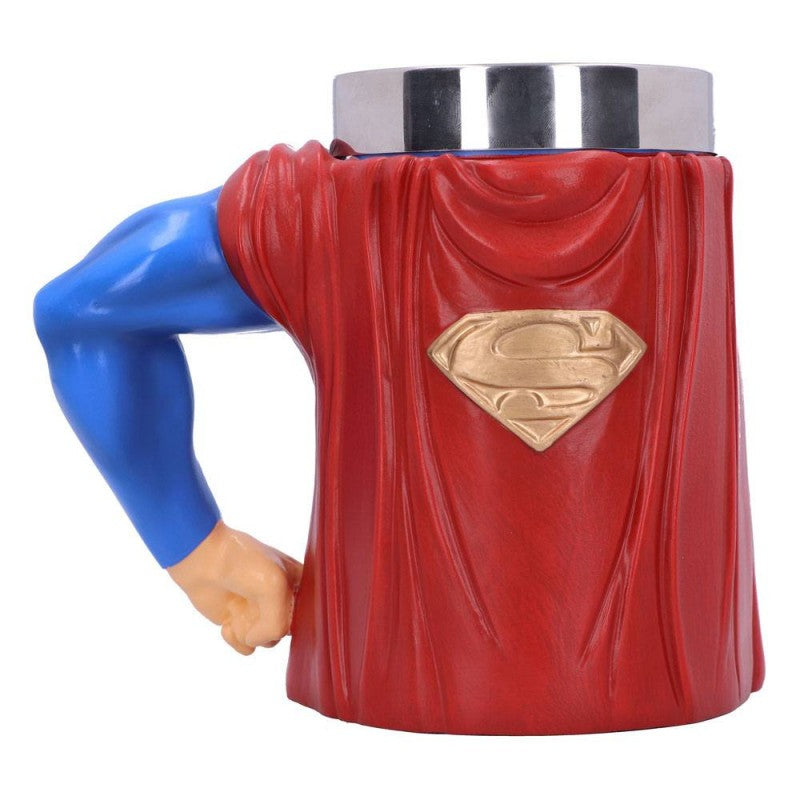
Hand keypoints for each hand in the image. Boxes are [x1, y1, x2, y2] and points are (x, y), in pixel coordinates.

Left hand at [167, 521, 302, 654]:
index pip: (311, 614)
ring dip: (251, 634)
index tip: (280, 611)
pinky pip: (247, 647)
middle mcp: (283, 599)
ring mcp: (260, 611)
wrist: (205, 559)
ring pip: (268, 642)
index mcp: (300, 583)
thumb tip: (255, 640)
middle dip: (270, 626)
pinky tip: (228, 623)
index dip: (298, 620)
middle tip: (256, 606)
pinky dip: (236, 640)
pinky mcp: (240, 622)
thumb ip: (278, 624)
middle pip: (288, 632)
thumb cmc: (244, 563)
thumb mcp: (274, 589)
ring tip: (238, 614)